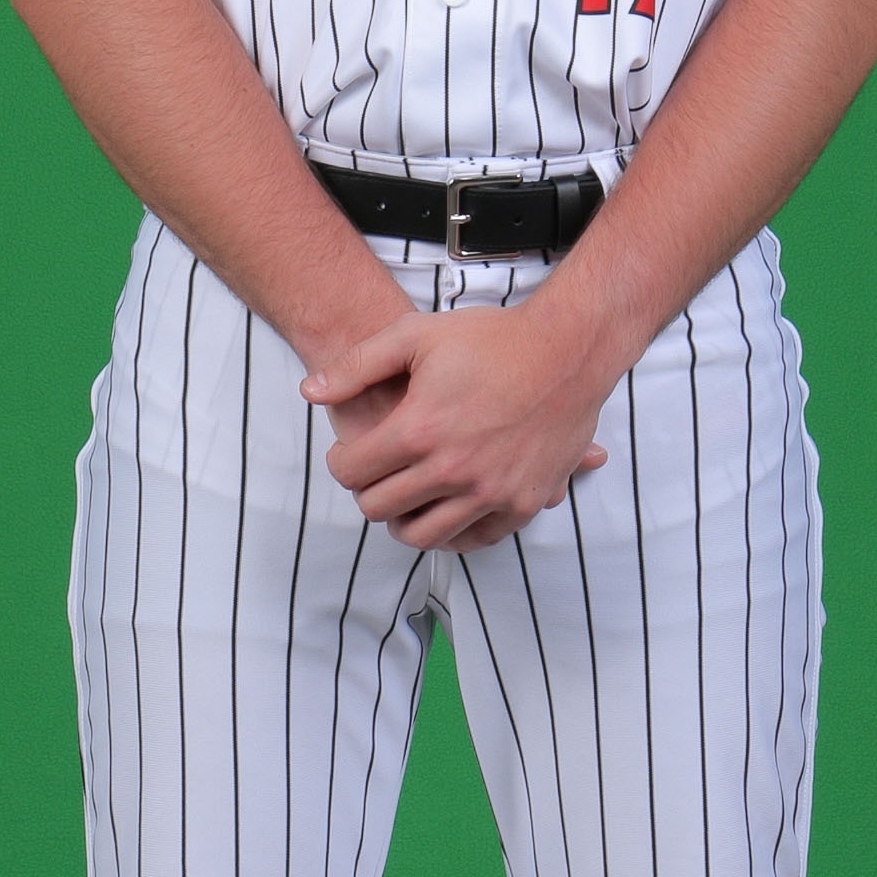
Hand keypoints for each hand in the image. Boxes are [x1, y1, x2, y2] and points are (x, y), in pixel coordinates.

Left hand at [302, 303, 614, 551]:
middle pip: (379, 508)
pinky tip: (445, 508)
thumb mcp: (415, 335)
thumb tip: (309, 392)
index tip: (349, 454)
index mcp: (419, 429)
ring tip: (406, 495)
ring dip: (403, 519)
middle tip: (377, 473)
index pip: (351, 472)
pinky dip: (451, 532)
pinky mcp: (522, 503)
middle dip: (367, 491)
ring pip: (421, 535)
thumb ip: (356, 366)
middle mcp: (452, 469)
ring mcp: (490, 491)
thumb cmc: (491, 339)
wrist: (568, 350)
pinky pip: (473, 540)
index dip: (340, 462)